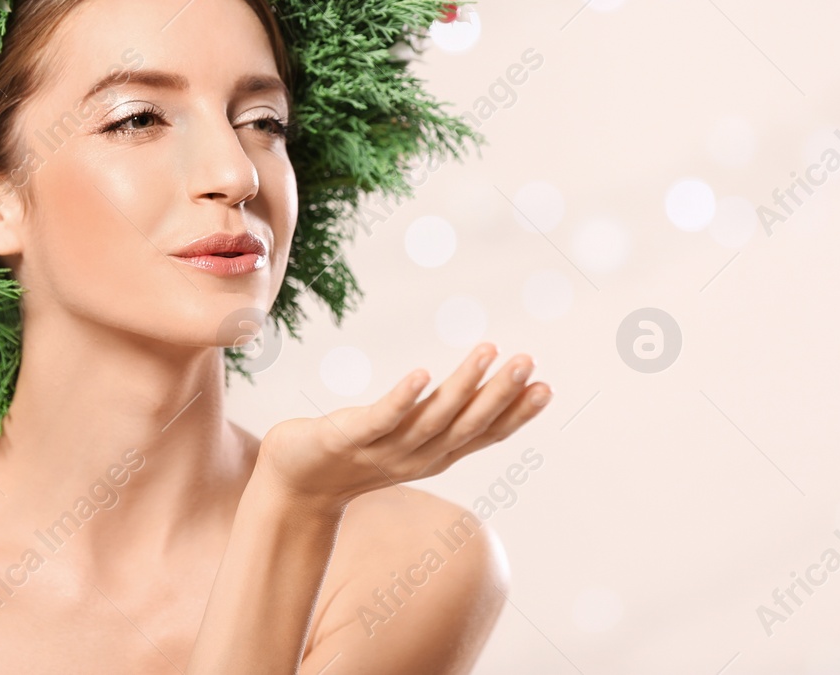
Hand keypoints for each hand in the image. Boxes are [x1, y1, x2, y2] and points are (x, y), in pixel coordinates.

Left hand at [255, 343, 549, 510]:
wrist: (293, 488)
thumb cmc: (351, 454)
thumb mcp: (404, 438)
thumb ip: (438, 418)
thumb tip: (474, 387)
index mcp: (433, 455)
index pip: (483, 435)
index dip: (515, 414)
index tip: (546, 387)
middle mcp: (416, 456)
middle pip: (466, 425)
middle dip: (500, 394)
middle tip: (528, 361)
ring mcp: (383, 450)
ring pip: (432, 418)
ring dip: (462, 386)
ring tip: (488, 351)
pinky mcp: (349, 438)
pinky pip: (381, 418)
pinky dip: (403, 399)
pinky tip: (421, 374)